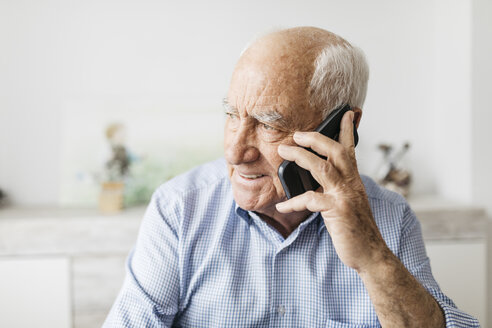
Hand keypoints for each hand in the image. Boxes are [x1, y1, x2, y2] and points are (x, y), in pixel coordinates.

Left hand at [276, 111, 388, 271]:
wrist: (370, 253)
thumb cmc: (356, 228)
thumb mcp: (349, 203)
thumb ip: (337, 189)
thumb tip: (317, 181)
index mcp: (353, 180)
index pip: (350, 150)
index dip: (347, 130)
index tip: (344, 113)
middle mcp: (351, 183)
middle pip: (335, 151)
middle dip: (315, 138)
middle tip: (296, 133)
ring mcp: (345, 195)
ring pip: (322, 167)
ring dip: (300, 157)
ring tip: (284, 151)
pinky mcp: (337, 210)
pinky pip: (311, 199)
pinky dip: (293, 201)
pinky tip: (282, 205)